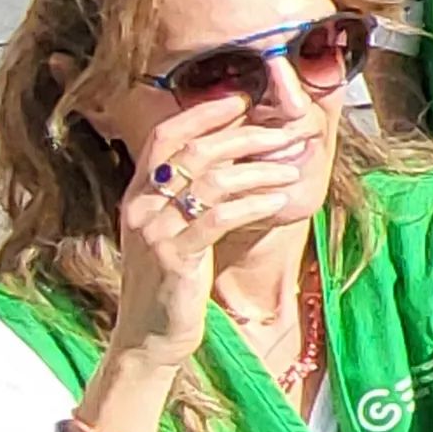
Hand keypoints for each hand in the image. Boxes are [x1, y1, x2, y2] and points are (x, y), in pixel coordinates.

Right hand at [102, 96, 308, 362]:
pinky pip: (218, 218)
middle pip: (197, 152)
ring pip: (211, 181)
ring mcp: (154, 231)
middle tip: (289, 133)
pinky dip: (253, 204)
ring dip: (260, 171)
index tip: (244, 97)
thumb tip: (237, 153)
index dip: (204, 113)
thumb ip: (193, 193)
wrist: (150, 335)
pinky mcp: (174, 258)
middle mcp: (140, 206)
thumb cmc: (172, 279)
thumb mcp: (176, 229)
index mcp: (138, 193)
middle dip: (248, 137)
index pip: (167, 135)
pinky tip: (279, 201)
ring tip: (294, 171)